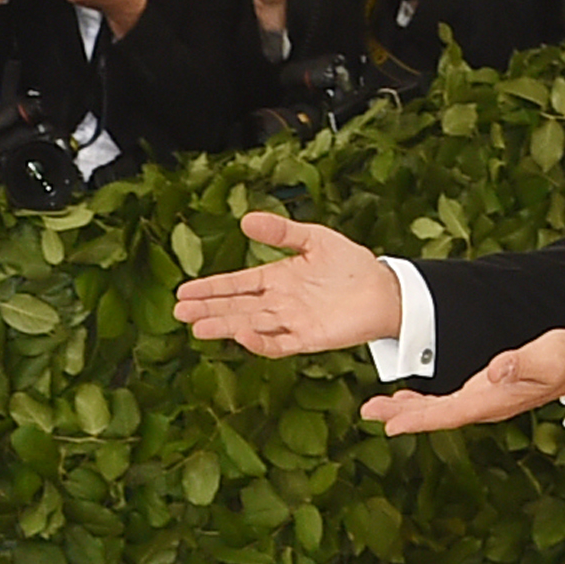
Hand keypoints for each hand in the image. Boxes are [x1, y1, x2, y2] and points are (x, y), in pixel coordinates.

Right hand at [173, 206, 402, 357]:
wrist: (385, 290)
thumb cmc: (351, 264)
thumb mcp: (314, 238)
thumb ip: (281, 232)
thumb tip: (245, 220)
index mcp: (276, 278)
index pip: (236, 284)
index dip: (210, 288)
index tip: (184, 290)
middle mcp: (279, 302)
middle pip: (236, 307)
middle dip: (207, 309)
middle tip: (179, 311)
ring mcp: (291, 322)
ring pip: (249, 325)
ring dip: (224, 326)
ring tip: (197, 326)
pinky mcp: (307, 338)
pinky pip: (278, 342)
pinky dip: (259, 341)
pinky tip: (241, 335)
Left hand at [362, 326, 564, 435]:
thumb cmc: (563, 359)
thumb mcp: (546, 357)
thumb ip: (520, 364)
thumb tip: (495, 370)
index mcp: (492, 401)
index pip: (448, 414)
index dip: (418, 419)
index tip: (390, 425)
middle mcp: (483, 406)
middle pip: (434, 416)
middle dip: (400, 415)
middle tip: (368, 411)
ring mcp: (481, 401)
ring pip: (435, 411)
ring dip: (405, 409)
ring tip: (376, 408)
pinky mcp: (481, 393)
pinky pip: (444, 403)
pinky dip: (421, 402)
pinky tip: (405, 400)